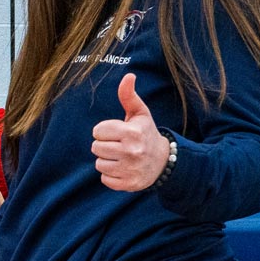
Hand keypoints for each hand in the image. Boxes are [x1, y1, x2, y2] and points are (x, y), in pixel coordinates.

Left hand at [91, 72, 166, 191]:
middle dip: (104, 145)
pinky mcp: (128, 184)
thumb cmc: (146, 133)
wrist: (163, 161)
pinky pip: (104, 179)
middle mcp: (131, 151)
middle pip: (95, 147)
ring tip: (121, 157)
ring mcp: (130, 169)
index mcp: (132, 132)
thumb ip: (129, 96)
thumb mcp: (140, 114)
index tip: (117, 132)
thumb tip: (128, 75)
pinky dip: (111, 175)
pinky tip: (123, 169)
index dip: (104, 131)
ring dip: (107, 160)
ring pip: (99, 163)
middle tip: (118, 145)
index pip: (98, 131)